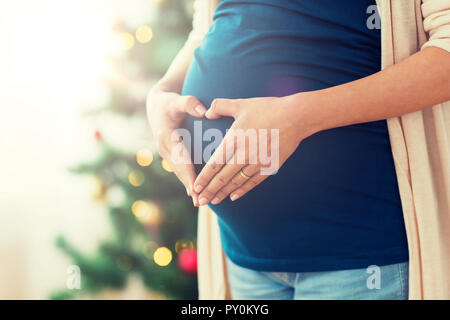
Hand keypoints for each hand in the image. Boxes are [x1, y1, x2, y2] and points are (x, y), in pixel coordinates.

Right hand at [146, 86, 206, 204]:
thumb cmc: (169, 103)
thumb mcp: (176, 99)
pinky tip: (196, 191)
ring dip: (188, 186)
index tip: (195, 186)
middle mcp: (164, 148)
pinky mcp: (170, 155)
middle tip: (199, 200)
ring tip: (199, 201)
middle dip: (189, 185)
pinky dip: (187, 180)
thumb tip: (204, 111)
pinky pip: (179, 169)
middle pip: (178, 169)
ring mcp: (166, 153)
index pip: (179, 157)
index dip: (188, 172)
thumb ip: (190, 103)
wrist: (156, 107)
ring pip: (178, 172)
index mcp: (166, 136)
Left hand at [193, 95, 307, 205]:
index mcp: (235, 140)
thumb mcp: (241, 104)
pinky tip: (234, 196)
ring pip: (236, 182)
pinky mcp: (270, 167)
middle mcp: (245, 155)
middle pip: (223, 178)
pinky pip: (253, 182)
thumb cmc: (268, 108)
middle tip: (199, 202)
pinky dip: (242, 190)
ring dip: (223, 193)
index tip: (194, 187)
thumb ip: (220, 106)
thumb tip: (207, 112)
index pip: (214, 164)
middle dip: (209, 191)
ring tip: (213, 201)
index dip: (203, 178)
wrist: (296, 117)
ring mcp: (258, 163)